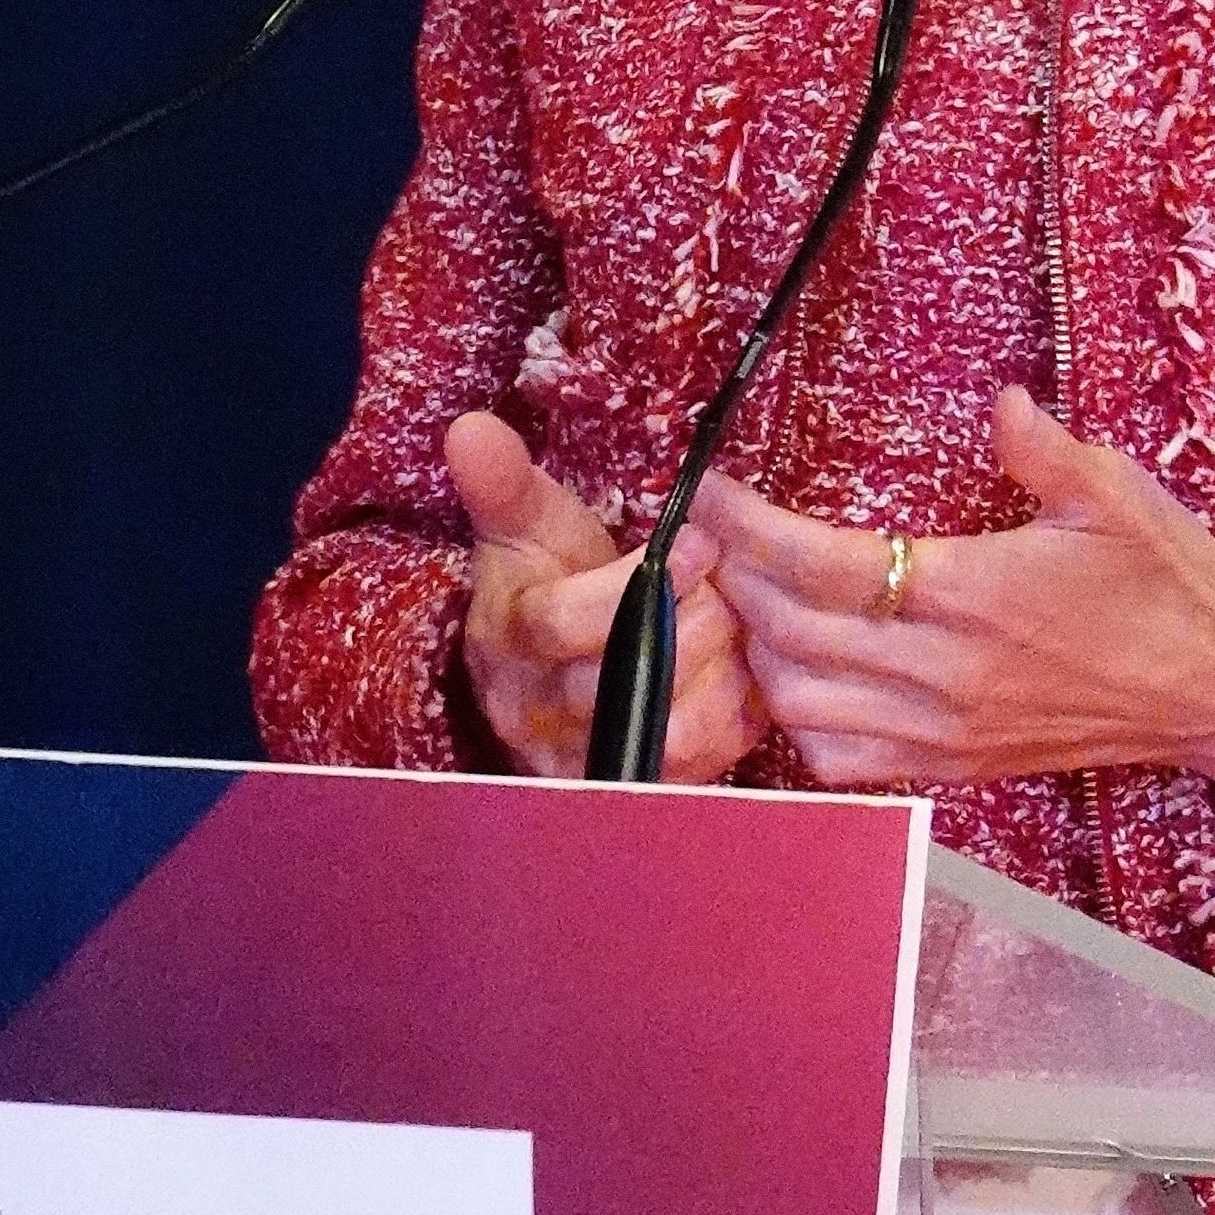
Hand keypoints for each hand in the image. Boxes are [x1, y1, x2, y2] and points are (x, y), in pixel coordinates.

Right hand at [447, 411, 765, 782]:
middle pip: (624, 680)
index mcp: (508, 642)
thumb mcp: (524, 529)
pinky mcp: (641, 786)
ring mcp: (588, 760)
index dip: (633, 583)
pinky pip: (707, 765)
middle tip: (731, 587)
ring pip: (671, 732)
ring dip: (723, 674)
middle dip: (696, 623)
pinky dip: (738, 715)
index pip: (560, 622)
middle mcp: (538, 714)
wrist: (558, 668)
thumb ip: (503, 483)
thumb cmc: (548, 582)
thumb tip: (470, 428)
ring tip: (739, 631)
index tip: (696, 541)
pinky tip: (744, 673)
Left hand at [698, 387, 1214, 800]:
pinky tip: (807, 672)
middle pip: (790, 635)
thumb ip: (1047, 451)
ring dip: (760, 650)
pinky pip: (841, 759)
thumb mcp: (1119, 497)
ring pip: (799, 705)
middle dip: (736, 578)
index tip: (710, 488)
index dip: (749, 527)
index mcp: (977, 594)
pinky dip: (801, 719)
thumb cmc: (1171, 582)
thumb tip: (1001, 403)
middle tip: (720, 533)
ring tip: (756, 598)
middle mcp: (948, 672)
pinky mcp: (954, 766)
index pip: (824, 565)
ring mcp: (946, 729)